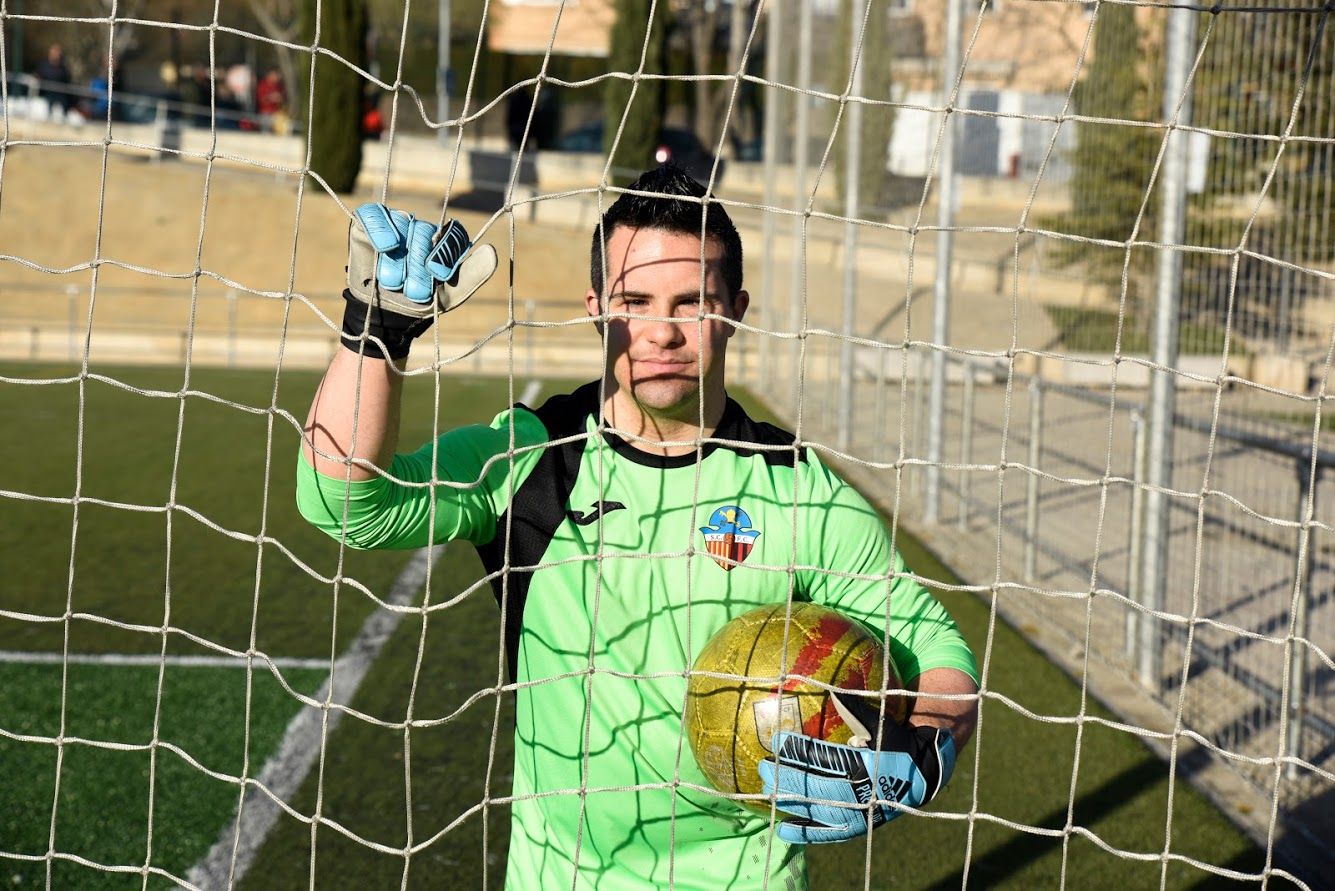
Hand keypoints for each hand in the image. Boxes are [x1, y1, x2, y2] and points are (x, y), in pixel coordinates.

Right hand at [341, 203, 497, 358]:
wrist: (386, 317)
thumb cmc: (421, 303)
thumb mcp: (451, 294)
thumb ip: (473, 273)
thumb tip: (492, 250)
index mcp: (445, 241)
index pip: (453, 233)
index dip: (446, 252)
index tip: (439, 275)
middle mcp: (422, 229)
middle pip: (426, 231)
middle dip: (419, 264)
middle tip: (414, 291)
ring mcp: (396, 224)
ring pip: (404, 225)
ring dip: (399, 259)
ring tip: (393, 283)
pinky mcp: (368, 224)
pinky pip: (374, 215)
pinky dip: (381, 229)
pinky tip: (387, 246)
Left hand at [755, 694, 955, 844]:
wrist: (924, 776)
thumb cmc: (897, 743)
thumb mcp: (881, 725)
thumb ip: (856, 710)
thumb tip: (833, 689)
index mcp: (866, 766)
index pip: (824, 758)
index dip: (798, 751)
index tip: (775, 741)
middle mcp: (861, 793)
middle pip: (815, 787)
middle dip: (786, 777)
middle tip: (762, 766)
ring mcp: (859, 813)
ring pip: (818, 810)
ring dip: (791, 801)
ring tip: (766, 790)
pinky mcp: (858, 827)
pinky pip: (829, 833)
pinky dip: (806, 833)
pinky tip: (783, 829)